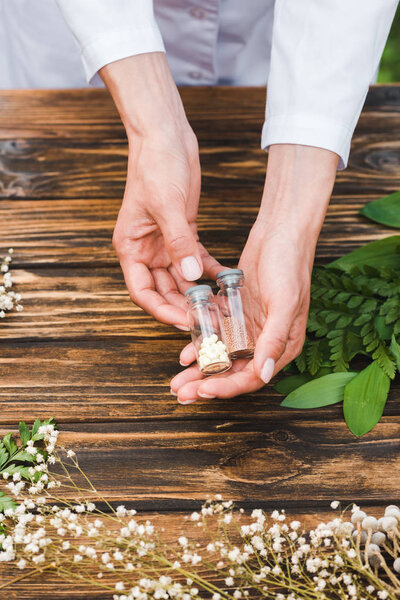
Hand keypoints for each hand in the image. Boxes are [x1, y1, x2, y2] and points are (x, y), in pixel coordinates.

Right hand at [100, 53, 220, 328]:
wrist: (166, 136)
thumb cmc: (155, 165)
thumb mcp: (167, 205)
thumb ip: (178, 242)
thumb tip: (190, 276)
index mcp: (131, 247)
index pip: (143, 291)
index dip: (162, 311)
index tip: (184, 322)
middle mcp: (146, 250)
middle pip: (164, 290)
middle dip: (185, 306)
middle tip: (209, 319)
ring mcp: (165, 242)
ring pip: (181, 279)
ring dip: (199, 293)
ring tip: (221, 306)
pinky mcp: (182, 232)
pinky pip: (196, 260)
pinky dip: (209, 271)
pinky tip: (227, 280)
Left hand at [170, 144, 338, 402]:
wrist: (281, 229)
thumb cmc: (290, 265)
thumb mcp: (284, 303)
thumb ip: (273, 340)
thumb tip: (261, 374)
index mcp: (283, 344)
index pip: (252, 377)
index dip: (226, 387)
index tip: (202, 392)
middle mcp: (266, 339)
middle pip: (234, 371)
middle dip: (207, 384)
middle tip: (181, 394)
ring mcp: (251, 325)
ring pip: (222, 354)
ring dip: (201, 367)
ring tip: (178, 379)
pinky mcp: (238, 310)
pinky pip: (216, 332)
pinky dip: (202, 341)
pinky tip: (185, 349)